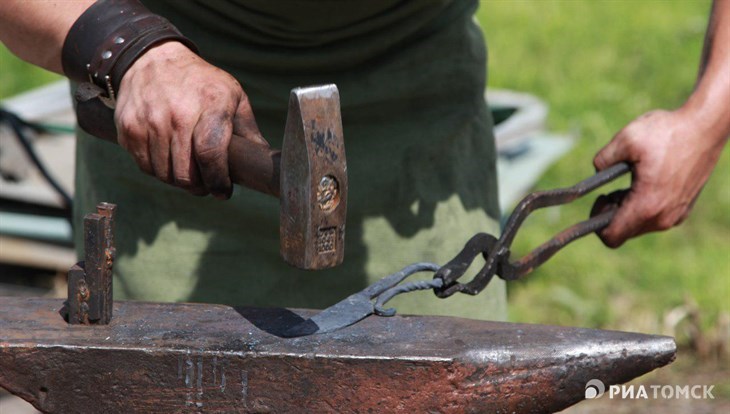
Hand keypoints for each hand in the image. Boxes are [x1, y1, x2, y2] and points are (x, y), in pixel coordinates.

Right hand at [114, 41, 264, 197]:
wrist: (153, 59)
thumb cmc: (201, 83)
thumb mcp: (233, 95)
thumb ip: (248, 130)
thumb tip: (264, 162)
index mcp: (211, 105)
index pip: (211, 154)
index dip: (217, 181)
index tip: (223, 191)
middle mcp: (177, 114)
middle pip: (186, 173)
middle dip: (199, 187)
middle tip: (207, 184)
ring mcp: (149, 122)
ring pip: (165, 175)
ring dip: (179, 181)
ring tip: (189, 171)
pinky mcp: (129, 129)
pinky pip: (145, 167)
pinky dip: (159, 170)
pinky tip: (169, 159)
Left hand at [593, 109, 726, 246]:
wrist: (705, 127)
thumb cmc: (667, 133)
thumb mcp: (625, 140)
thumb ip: (602, 160)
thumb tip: (597, 171)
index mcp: (646, 206)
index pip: (612, 237)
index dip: (596, 223)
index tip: (600, 200)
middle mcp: (663, 217)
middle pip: (625, 232)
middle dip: (612, 214)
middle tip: (610, 191)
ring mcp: (676, 215)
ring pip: (640, 226)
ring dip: (628, 210)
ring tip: (628, 184)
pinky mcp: (684, 208)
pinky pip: (656, 218)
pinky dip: (644, 206)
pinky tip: (645, 183)